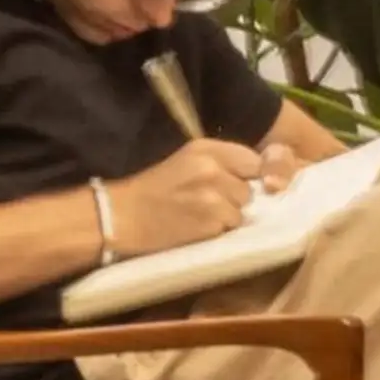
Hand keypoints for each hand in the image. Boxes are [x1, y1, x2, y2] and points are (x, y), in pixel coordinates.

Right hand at [107, 142, 272, 253]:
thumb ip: (220, 161)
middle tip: (212, 202)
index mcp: (207, 149)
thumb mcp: (187, 160)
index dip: (248, 174)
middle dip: (236, 197)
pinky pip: (230, 228)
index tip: (238, 183)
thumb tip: (257, 172)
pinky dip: (218, 230)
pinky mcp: (210, 223)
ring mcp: (213, 197)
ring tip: (203, 215)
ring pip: (242, 210)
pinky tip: (198, 227)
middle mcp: (213, 169)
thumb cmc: (154, 188)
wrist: (122, 216)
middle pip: (250, 187)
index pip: (252, 159)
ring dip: (228, 216)